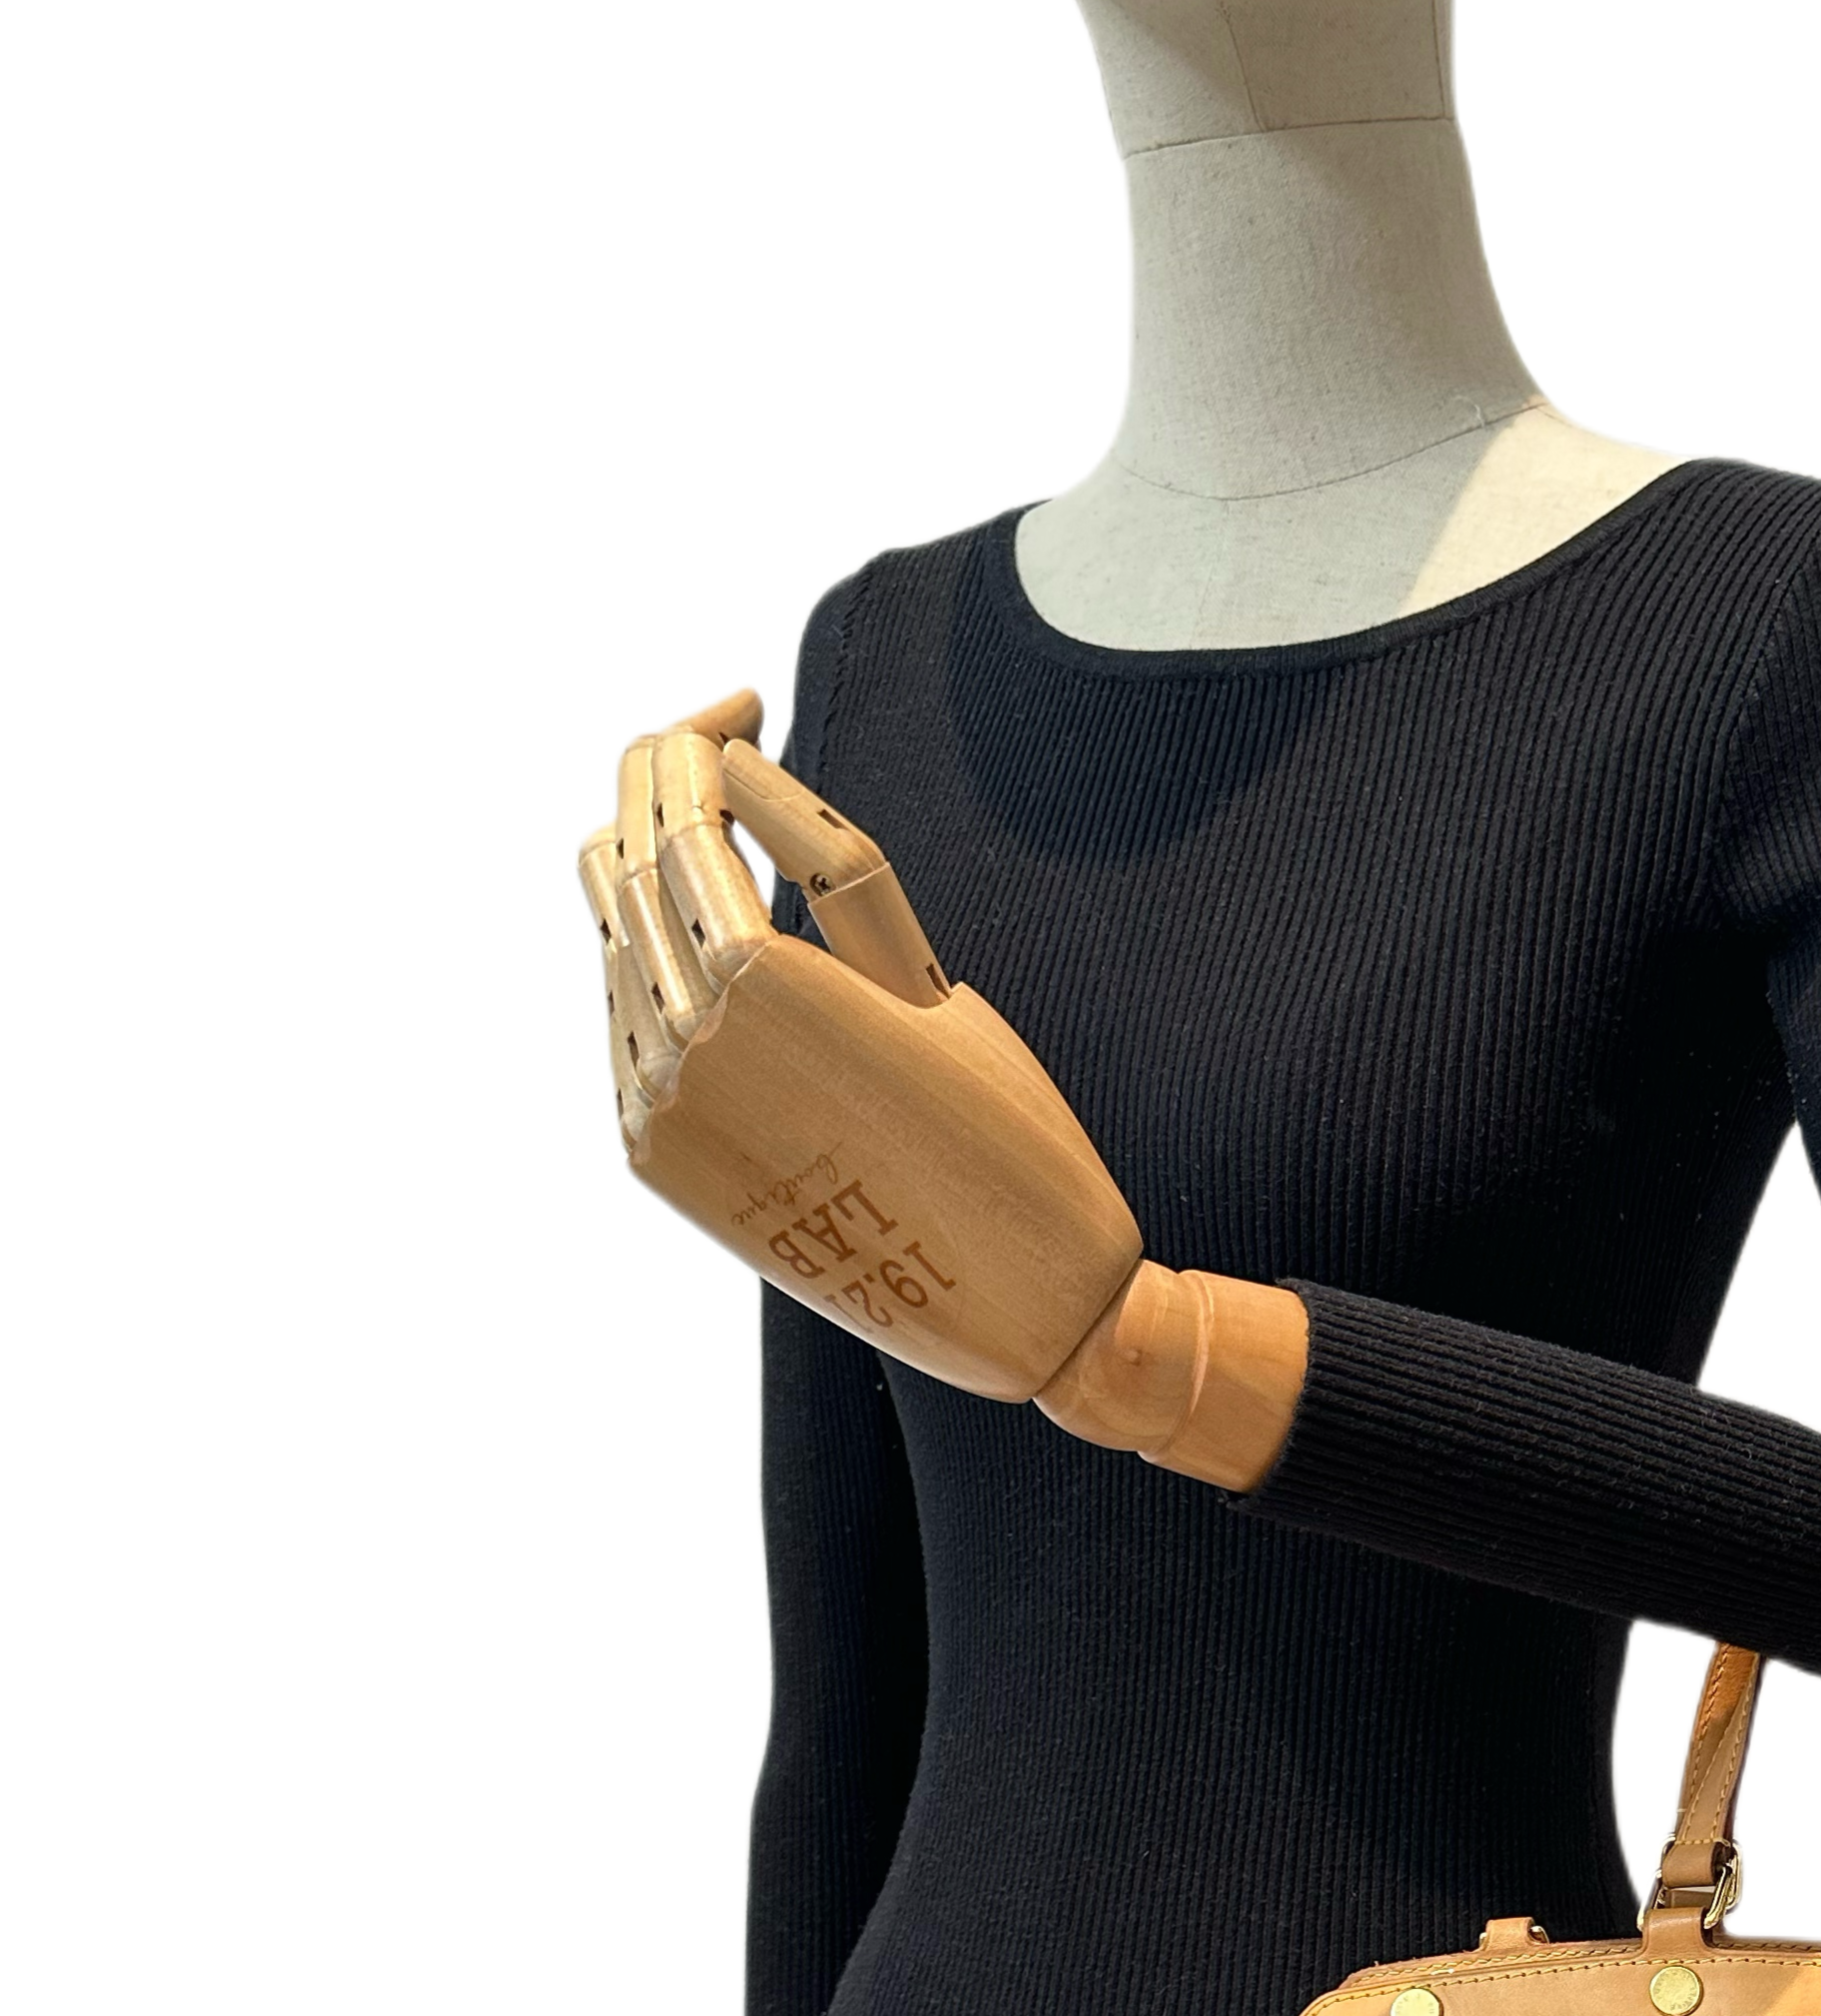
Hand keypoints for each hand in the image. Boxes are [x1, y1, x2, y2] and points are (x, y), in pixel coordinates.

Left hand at [579, 700, 1147, 1401]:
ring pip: (610, 939)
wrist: (1016, 1312)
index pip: (676, 814)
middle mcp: (682, 1045)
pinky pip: (622, 1021)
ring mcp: (656, 1108)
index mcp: (758, 985)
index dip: (695, 740)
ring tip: (711, 827)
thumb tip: (737, 763)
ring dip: (651, 867)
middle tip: (716, 738)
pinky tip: (710, 939)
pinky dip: (649, 958)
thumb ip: (831, 862)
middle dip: (661, 782)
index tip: (746, 703)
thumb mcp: (930, 978)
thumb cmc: (1009, 1132)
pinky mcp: (653, 1158)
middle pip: (621, 862)